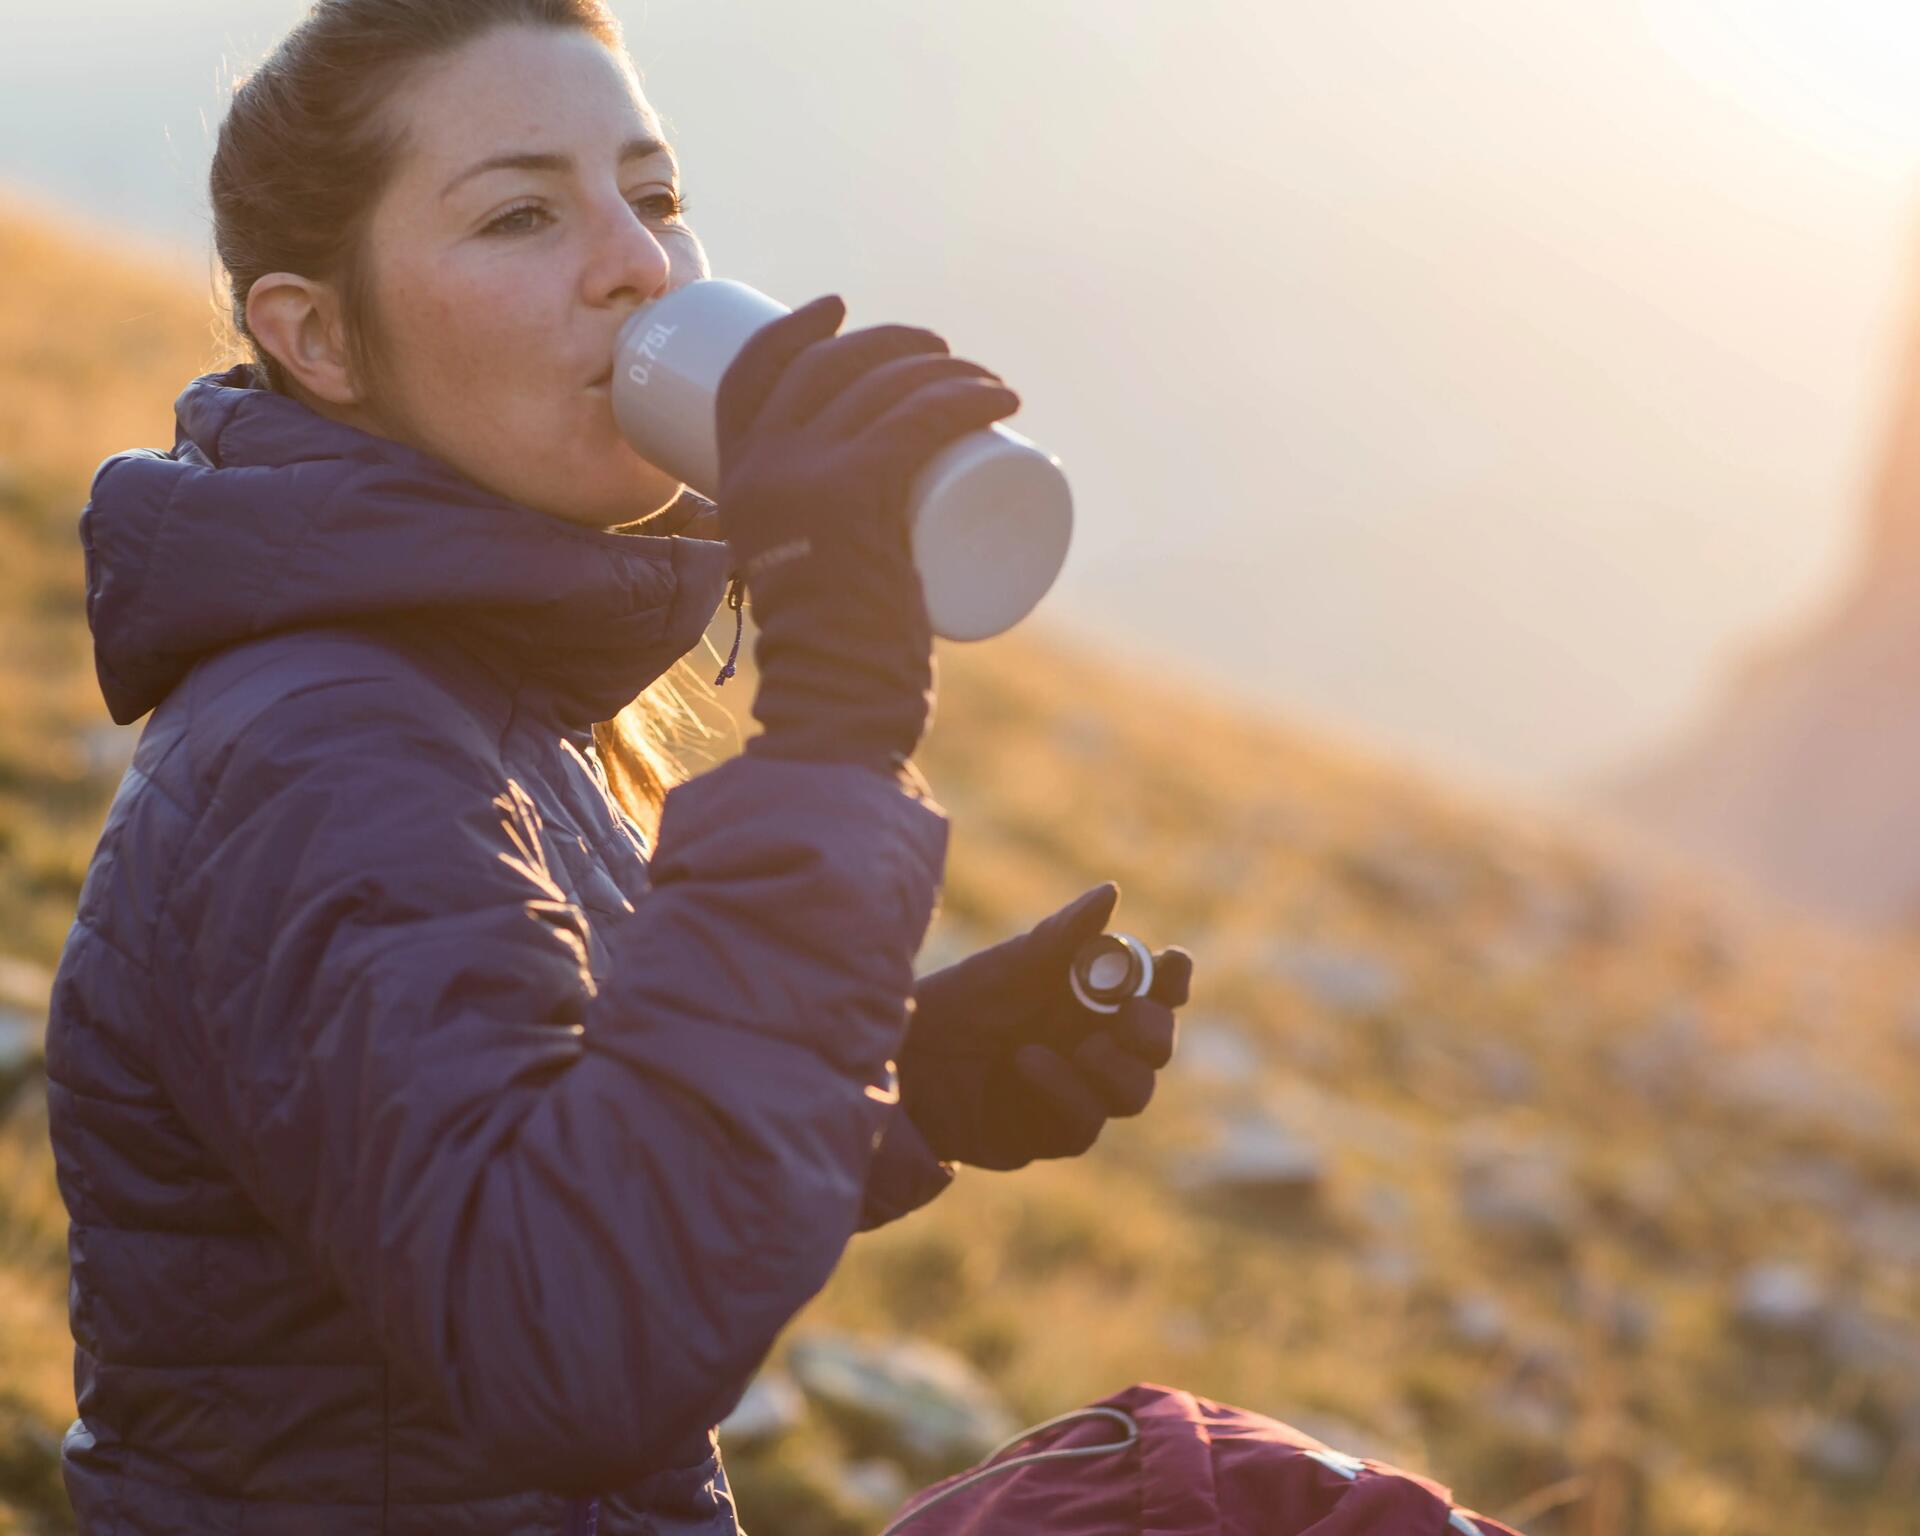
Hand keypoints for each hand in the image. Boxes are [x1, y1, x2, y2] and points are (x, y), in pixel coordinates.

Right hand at [714, 296, 1021, 772]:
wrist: (835, 698)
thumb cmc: (829, 650)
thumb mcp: (794, 572)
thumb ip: (803, 540)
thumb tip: (848, 514)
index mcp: (733, 479)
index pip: (751, 372)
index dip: (795, 329)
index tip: (840, 309)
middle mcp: (762, 468)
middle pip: (827, 367)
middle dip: (889, 342)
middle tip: (939, 355)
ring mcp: (808, 479)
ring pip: (882, 388)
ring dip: (945, 367)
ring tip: (984, 382)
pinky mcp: (858, 496)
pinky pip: (917, 420)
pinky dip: (965, 399)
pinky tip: (999, 396)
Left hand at [898, 883, 1192, 1169]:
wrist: (900, 1061)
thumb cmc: (956, 1005)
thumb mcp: (1010, 966)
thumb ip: (1062, 936)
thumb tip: (1111, 894)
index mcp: (1094, 998)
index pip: (1156, 988)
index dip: (1173, 979)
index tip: (1171, 964)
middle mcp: (1093, 1043)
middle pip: (1157, 1045)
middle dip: (1153, 1030)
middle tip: (1127, 1015)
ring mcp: (1076, 1091)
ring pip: (1135, 1093)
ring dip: (1118, 1069)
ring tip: (1084, 1048)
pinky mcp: (1048, 1133)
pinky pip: (1084, 1125)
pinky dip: (1065, 1090)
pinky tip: (1028, 1062)